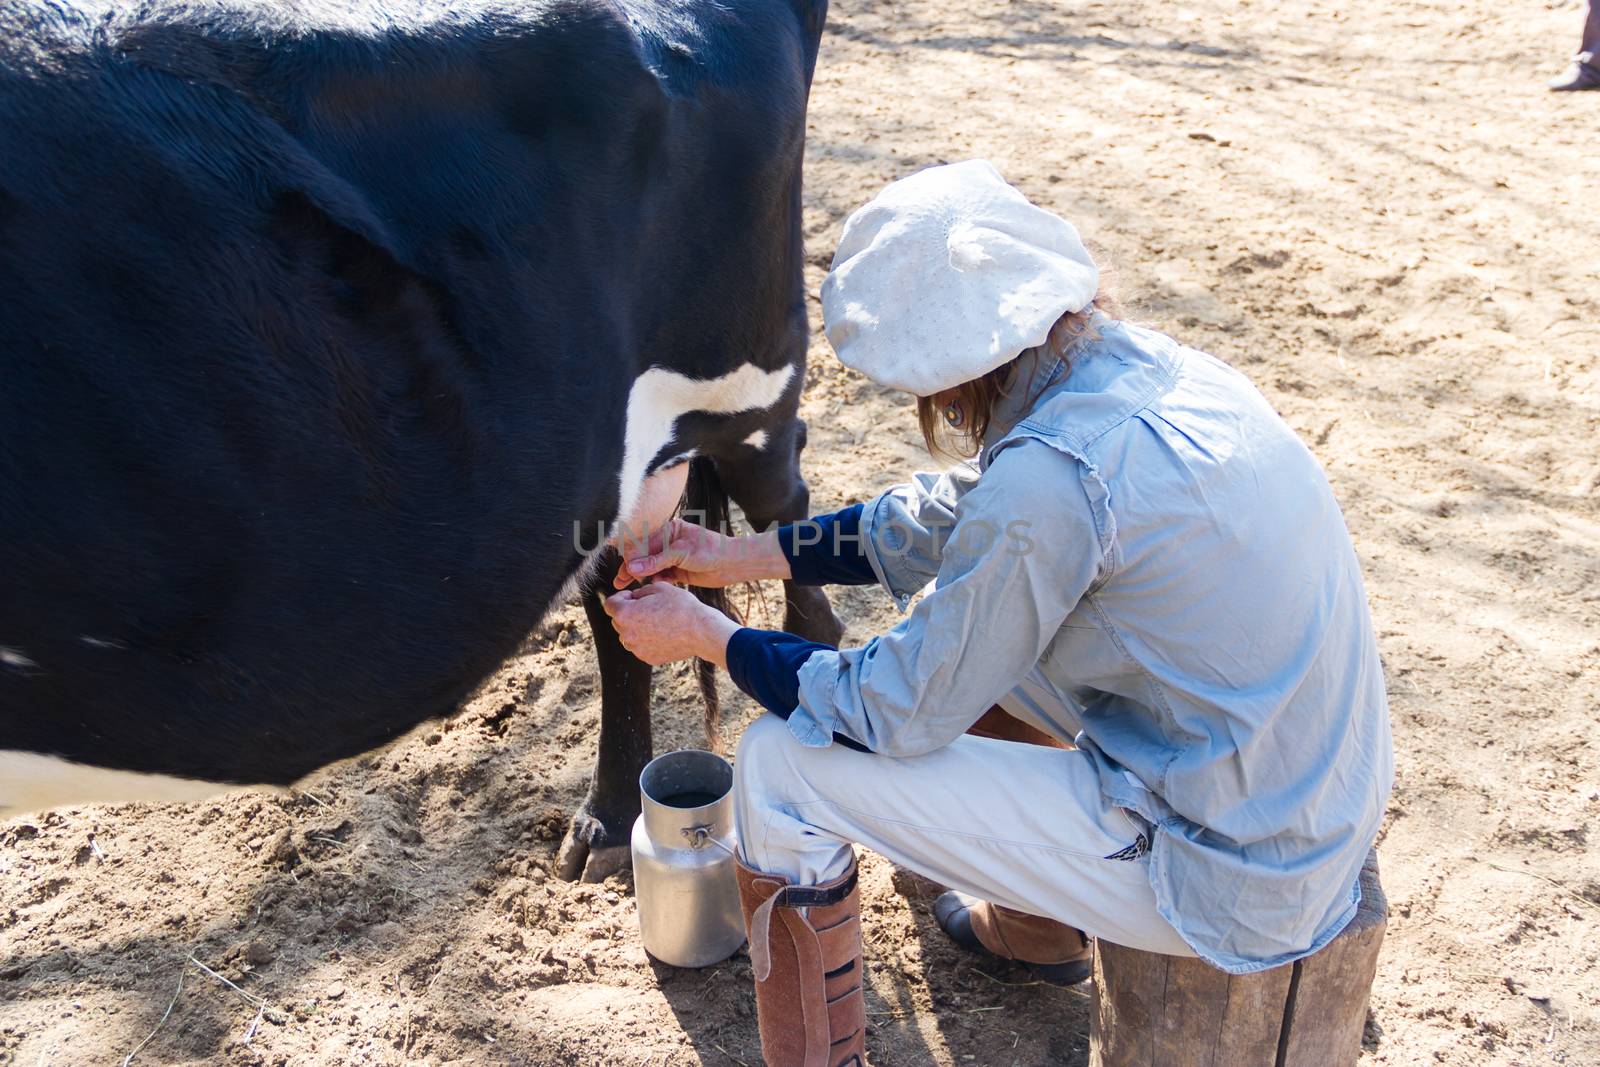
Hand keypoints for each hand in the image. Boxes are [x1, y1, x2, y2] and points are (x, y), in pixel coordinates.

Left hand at [602, 582, 739, 666]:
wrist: (701, 631)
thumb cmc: (681, 606)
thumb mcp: (658, 587)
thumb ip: (638, 592)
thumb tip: (632, 598)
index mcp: (625, 614)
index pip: (609, 604)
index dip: (620, 597)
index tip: (633, 597)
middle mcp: (626, 634)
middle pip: (617, 621)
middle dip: (628, 613)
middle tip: (649, 607)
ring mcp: (637, 649)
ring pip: (629, 635)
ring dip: (637, 627)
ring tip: (657, 621)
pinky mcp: (647, 658)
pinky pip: (641, 646)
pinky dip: (647, 640)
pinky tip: (663, 633)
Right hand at [613, 519, 788, 588]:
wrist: (732, 563)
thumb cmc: (710, 551)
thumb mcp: (681, 554)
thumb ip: (656, 561)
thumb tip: (632, 567)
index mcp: (669, 529)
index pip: (644, 543)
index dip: (633, 558)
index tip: (624, 571)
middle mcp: (669, 541)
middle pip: (645, 556)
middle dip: (632, 569)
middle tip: (619, 583)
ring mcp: (673, 556)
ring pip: (652, 568)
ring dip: (642, 577)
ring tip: (628, 588)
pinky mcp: (678, 570)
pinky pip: (661, 576)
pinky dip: (656, 581)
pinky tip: (652, 587)